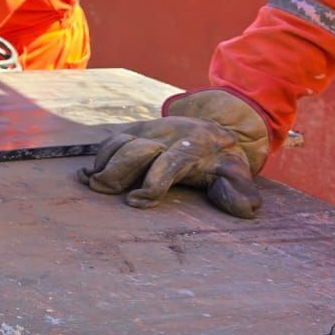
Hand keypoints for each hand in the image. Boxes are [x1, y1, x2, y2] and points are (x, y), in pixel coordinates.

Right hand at [78, 89, 269, 218]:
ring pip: (120, 142)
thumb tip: (246, 210)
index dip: (152, 183)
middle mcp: (167, 136)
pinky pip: (112, 140)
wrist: (215, 124)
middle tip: (101, 191)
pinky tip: (88, 173)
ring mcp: (149, 130)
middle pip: (136, 150)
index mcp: (193, 147)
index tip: (136, 202)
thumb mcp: (237, 173)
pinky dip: (98, 156)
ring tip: (91, 183)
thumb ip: (239, 192)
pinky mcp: (135, 130)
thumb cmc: (223, 158)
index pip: (169, 163)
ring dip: (103, 163)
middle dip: (117, 171)